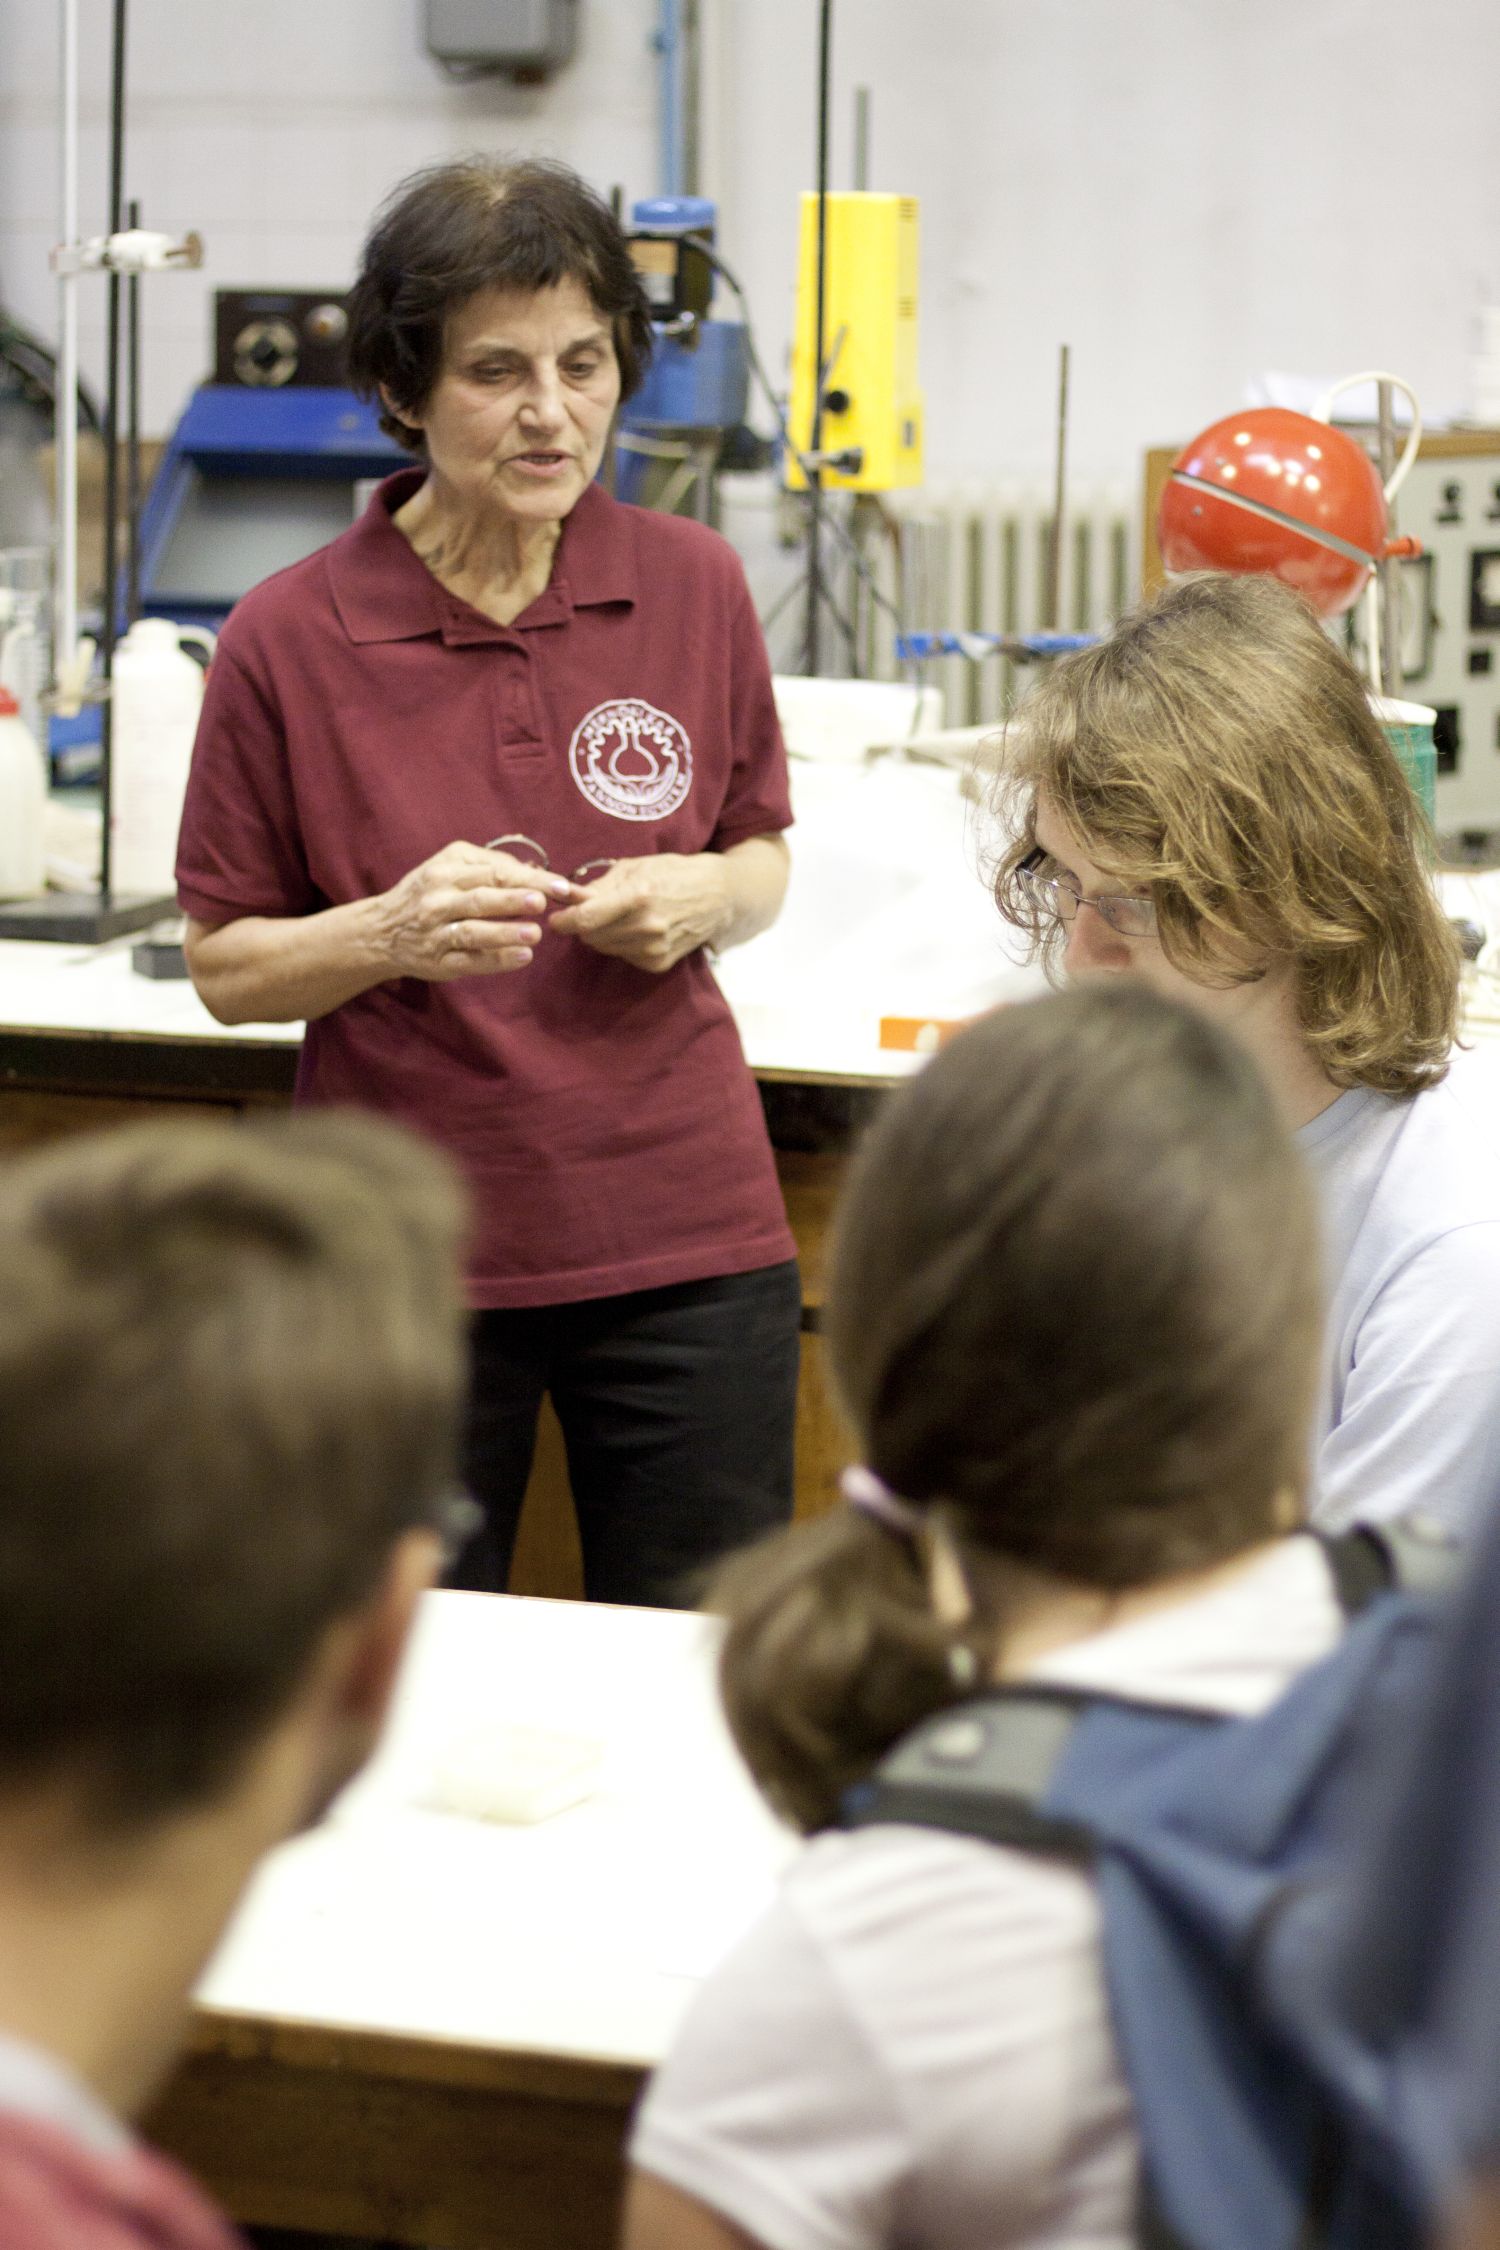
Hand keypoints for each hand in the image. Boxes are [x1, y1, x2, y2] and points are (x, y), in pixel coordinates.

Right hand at [373, 841, 575, 982]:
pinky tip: (522, 957)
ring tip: (535, 933)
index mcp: (446, 871)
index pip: (494, 872)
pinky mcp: (437, 962)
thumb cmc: (427, 893)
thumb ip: (490, 865)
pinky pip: (468, 961)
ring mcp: (436, 932)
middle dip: (514, 900)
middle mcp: (438, 899)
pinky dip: (496, 960)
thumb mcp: (449, 867)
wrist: (381, 931)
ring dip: (505, 932)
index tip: (561, 886)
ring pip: (472, 931)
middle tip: (544, 902)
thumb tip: (535, 868)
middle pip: (481, 898)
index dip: (530, 879)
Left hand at [547, 854, 731, 973]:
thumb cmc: (673, 873)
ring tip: (619, 915)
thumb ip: (597, 885)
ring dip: (601, 933)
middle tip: (588, 910)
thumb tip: (561, 893)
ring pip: (603, 947)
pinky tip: (636, 928)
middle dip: (582, 924)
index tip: (554, 916)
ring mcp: (653, 949)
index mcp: (639, 897)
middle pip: (590, 936)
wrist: (719, 897)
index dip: (563, 919)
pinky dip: (620, 943)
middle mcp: (646, 927)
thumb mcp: (635, 867)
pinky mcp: (657, 963)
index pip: (585, 919)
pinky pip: (622, 955)